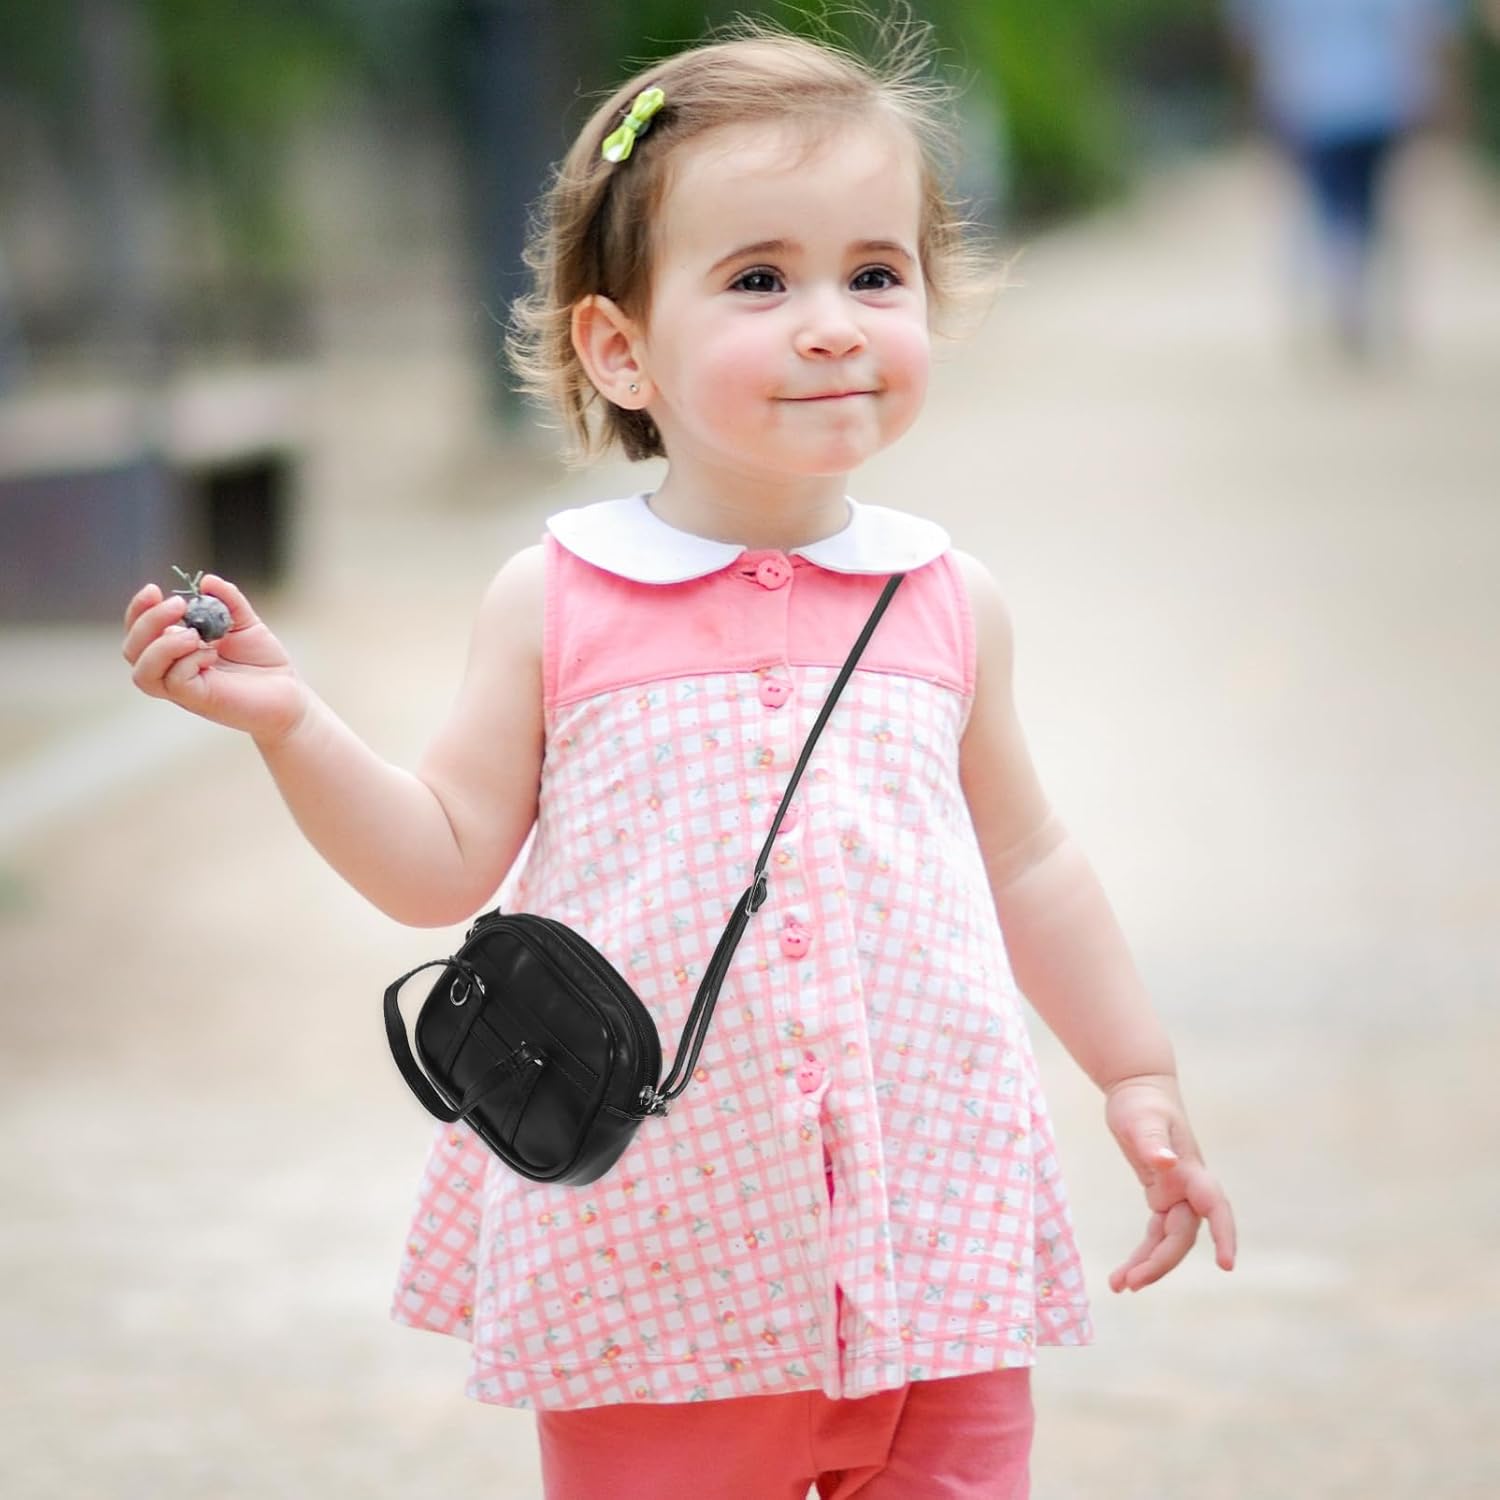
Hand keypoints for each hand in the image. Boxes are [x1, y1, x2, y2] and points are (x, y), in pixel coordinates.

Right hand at [122, 574, 307, 745]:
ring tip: (194, 634)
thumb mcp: (245, 622)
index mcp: (175, 651)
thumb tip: (207, 580)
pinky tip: (212, 654)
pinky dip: (188, 661)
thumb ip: (227, 600)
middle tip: (179, 605)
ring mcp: (184, 689)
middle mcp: (172, 671)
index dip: (139, 610)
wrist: (289, 695)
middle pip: (132, 650)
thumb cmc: (263, 662)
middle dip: (147, 622)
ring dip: (161, 646)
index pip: (138, 633)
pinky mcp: (200, 701)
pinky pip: (175, 682)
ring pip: (143, 673)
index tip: (155, 589)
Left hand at [1104, 1073, 1236, 1292]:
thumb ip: (1151, 1140)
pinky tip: (1123, 1272)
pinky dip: (1142, 1252)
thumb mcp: (1141, 1118)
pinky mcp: (1161, 1196)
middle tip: (1131, 1283)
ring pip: (1169, 1241)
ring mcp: (1176, 1195)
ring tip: (1119, 1286)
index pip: (1215, 1207)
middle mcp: (1188, 1188)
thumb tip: (1164, 1161)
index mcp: (1191, 1170)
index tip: (1227, 1265)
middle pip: (1182, 1236)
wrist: (1138, 1089)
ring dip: (1149, 1264)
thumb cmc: (1142, 1101)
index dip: (1224, 1235)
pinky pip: (1156, 1233)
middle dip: (1160, 1262)